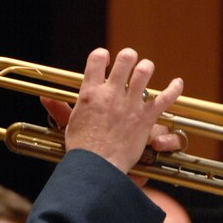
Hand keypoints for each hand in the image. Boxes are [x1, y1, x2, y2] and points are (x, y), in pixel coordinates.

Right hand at [46, 48, 182, 175]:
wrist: (97, 167)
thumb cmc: (82, 150)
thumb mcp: (69, 125)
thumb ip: (59, 109)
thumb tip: (44, 98)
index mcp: (90, 93)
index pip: (97, 59)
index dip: (102, 55)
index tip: (105, 58)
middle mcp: (111, 93)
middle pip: (125, 59)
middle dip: (128, 57)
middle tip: (129, 61)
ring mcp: (130, 104)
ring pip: (144, 71)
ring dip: (146, 67)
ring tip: (146, 69)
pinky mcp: (146, 117)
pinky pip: (165, 97)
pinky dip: (174, 88)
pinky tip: (177, 83)